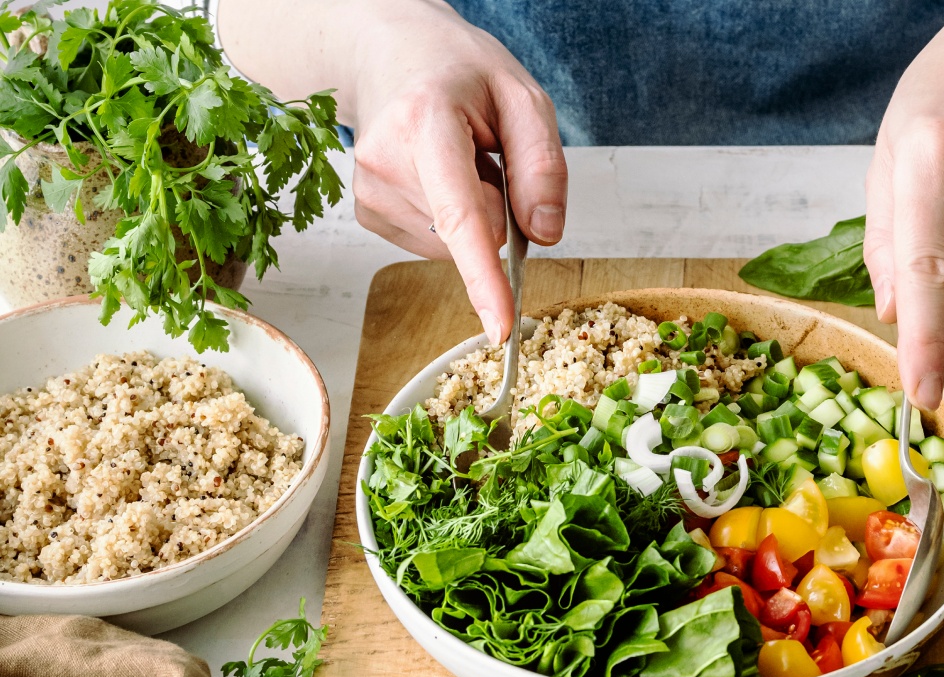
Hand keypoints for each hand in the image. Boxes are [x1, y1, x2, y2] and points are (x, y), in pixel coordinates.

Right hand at [349, 2, 567, 343]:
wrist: (392, 54)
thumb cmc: (459, 71)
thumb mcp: (523, 97)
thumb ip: (543, 166)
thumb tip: (544, 235)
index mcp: (424, 123)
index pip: (461, 216)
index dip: (484, 277)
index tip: (499, 326)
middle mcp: (386, 163)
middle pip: (473, 231)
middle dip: (498, 205)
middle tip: (483, 150)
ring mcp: (371, 193)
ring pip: (456, 243)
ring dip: (473, 209)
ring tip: (455, 156)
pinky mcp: (370, 215)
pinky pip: (437, 244)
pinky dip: (451, 219)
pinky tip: (437, 176)